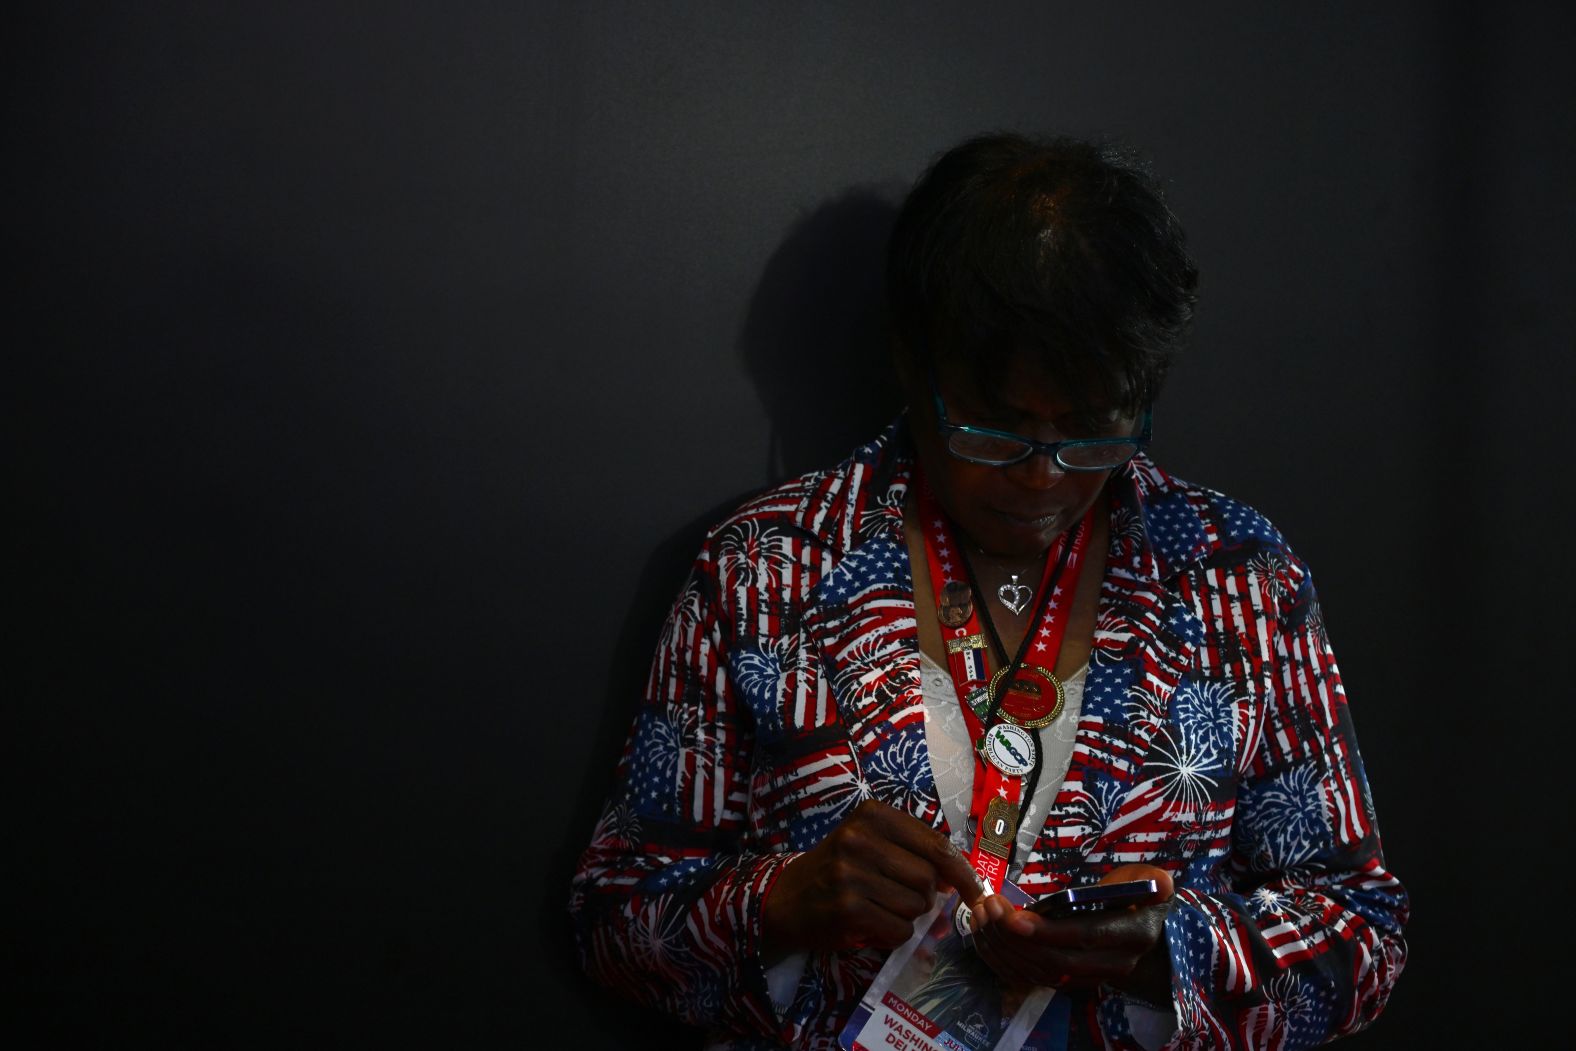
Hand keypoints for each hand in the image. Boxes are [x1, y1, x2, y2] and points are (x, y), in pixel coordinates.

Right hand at [761, 800, 986, 957]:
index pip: (936, 844)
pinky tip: (871, 924)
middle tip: (899, 897)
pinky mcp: (848, 908)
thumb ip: (913, 852)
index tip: (974, 891)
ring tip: (879, 907)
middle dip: (925, 896)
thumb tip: (959, 880)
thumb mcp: (869, 844)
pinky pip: (899, 929)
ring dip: (907, 916)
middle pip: (929, 878)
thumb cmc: (837, 869)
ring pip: (916, 906)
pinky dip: (894, 934)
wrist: (785, 899)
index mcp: (873, 815)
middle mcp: (860, 839)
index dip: (961, 872)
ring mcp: (852, 874)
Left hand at [973, 864, 1173, 998]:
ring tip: (981, 915)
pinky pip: (1032, 978)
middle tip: (989, 909)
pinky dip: (1004, 958)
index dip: (1049, 931)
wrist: (1146, 935)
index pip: (1086, 937)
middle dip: (1016, 937)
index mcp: (1132, 935)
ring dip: (1004, 947)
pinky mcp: (1069, 982)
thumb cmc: (1140, 898)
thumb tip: (1159, 883)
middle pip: (1056, 959)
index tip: (1016, 917)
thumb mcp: (1153, 883)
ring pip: (1039, 971)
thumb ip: (1154, 881)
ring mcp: (1089, 977)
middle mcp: (1111, 964)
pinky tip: (987, 934)